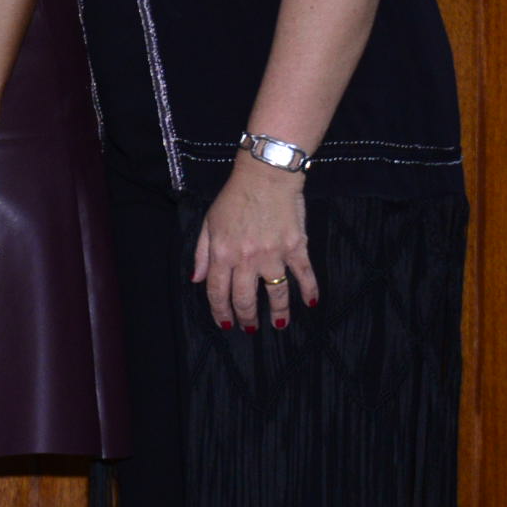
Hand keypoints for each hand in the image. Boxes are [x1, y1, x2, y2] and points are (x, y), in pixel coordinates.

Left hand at [193, 157, 316, 329]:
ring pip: (276, 293)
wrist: (266, 176)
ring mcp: (273, 254)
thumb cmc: (235, 197)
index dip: (220, 312)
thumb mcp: (209, 222)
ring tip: (278, 325)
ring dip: (277, 313)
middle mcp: (246, 259)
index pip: (217, 291)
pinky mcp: (296, 247)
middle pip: (245, 298)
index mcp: (222, 253)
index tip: (225, 324)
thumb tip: (196, 280)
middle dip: (246, 318)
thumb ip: (201, 253)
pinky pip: (304, 274)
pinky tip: (310, 303)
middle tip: (249, 329)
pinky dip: (309, 290)